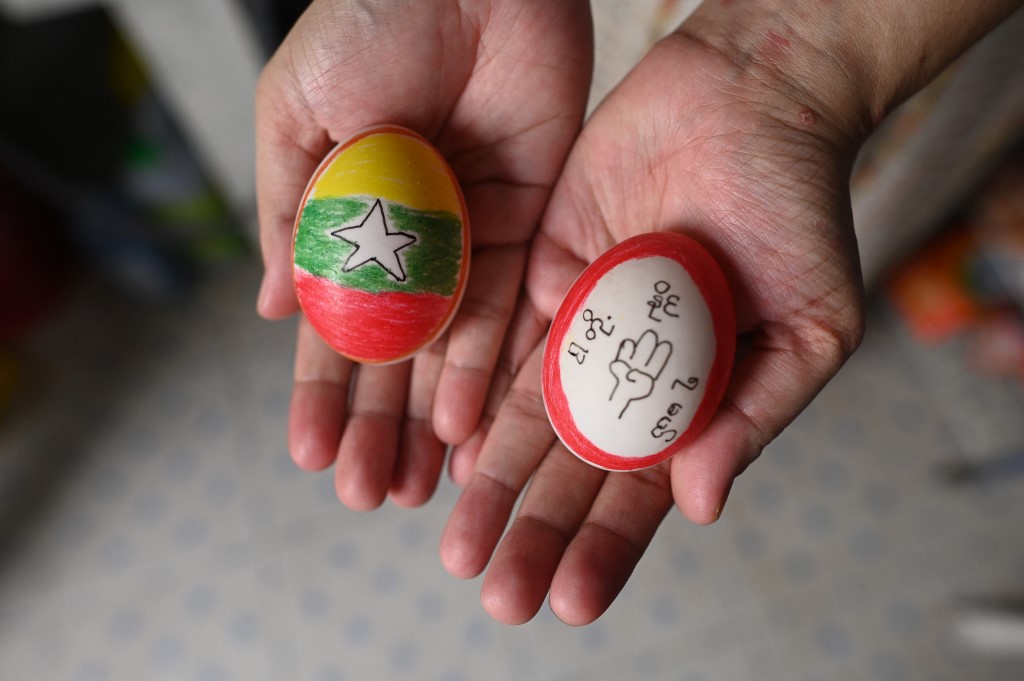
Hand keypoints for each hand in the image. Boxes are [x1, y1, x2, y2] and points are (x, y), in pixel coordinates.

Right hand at [255, 0, 591, 508]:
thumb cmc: (372, 22)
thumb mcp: (299, 113)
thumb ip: (291, 212)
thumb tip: (280, 313)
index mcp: (349, 214)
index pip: (335, 323)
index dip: (322, 390)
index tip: (310, 454)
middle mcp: (413, 239)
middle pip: (396, 353)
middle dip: (379, 426)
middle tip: (368, 494)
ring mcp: (474, 238)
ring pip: (451, 349)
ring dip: (432, 421)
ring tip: (417, 485)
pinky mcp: (535, 225)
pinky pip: (512, 311)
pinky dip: (489, 369)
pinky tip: (467, 427)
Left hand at [440, 23, 869, 622]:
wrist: (750, 98)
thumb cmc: (798, 208)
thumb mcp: (813, 323)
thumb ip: (757, 412)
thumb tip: (698, 505)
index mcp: (693, 397)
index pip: (642, 489)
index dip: (607, 546)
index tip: (572, 600)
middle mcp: (627, 372)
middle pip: (571, 467)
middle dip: (535, 530)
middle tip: (499, 592)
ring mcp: (579, 324)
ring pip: (524, 415)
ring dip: (491, 482)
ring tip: (460, 543)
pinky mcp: (538, 269)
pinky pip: (496, 338)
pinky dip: (469, 392)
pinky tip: (446, 449)